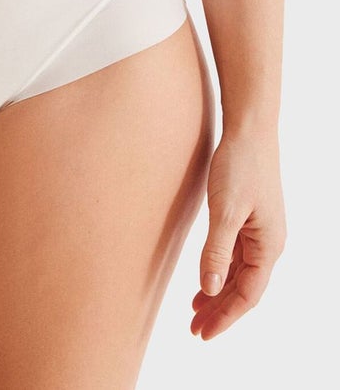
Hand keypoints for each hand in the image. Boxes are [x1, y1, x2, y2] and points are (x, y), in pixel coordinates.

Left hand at [191, 127, 285, 338]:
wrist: (249, 129)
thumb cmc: (239, 165)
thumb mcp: (225, 210)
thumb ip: (216, 250)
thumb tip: (209, 288)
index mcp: (269, 246)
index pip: (248, 295)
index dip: (226, 317)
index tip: (203, 334)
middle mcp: (268, 243)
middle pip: (243, 288)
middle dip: (220, 310)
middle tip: (194, 330)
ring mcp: (259, 230)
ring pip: (238, 273)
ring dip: (217, 292)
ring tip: (195, 312)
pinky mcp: (248, 218)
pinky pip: (235, 255)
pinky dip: (219, 270)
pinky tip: (204, 278)